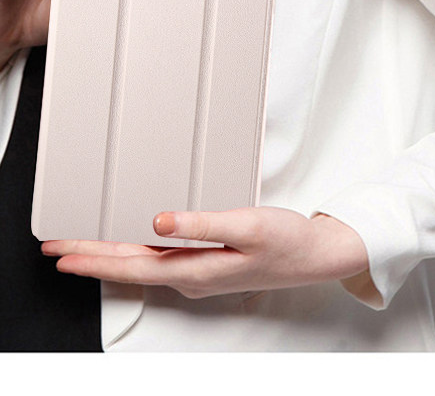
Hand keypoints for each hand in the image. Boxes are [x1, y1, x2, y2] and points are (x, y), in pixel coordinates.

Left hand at [41, 208, 369, 299]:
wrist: (315, 255)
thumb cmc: (287, 241)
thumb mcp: (247, 226)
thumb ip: (202, 224)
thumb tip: (160, 221)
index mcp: (196, 269)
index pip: (132, 266)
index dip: (94, 258)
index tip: (63, 252)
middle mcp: (192, 277)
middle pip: (131, 268)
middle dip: (92, 258)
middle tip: (58, 249)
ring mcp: (201, 273)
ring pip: (143, 265)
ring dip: (111, 255)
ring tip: (84, 247)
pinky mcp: (210, 266)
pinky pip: (161, 261)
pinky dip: (137, 252)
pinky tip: (132, 245)